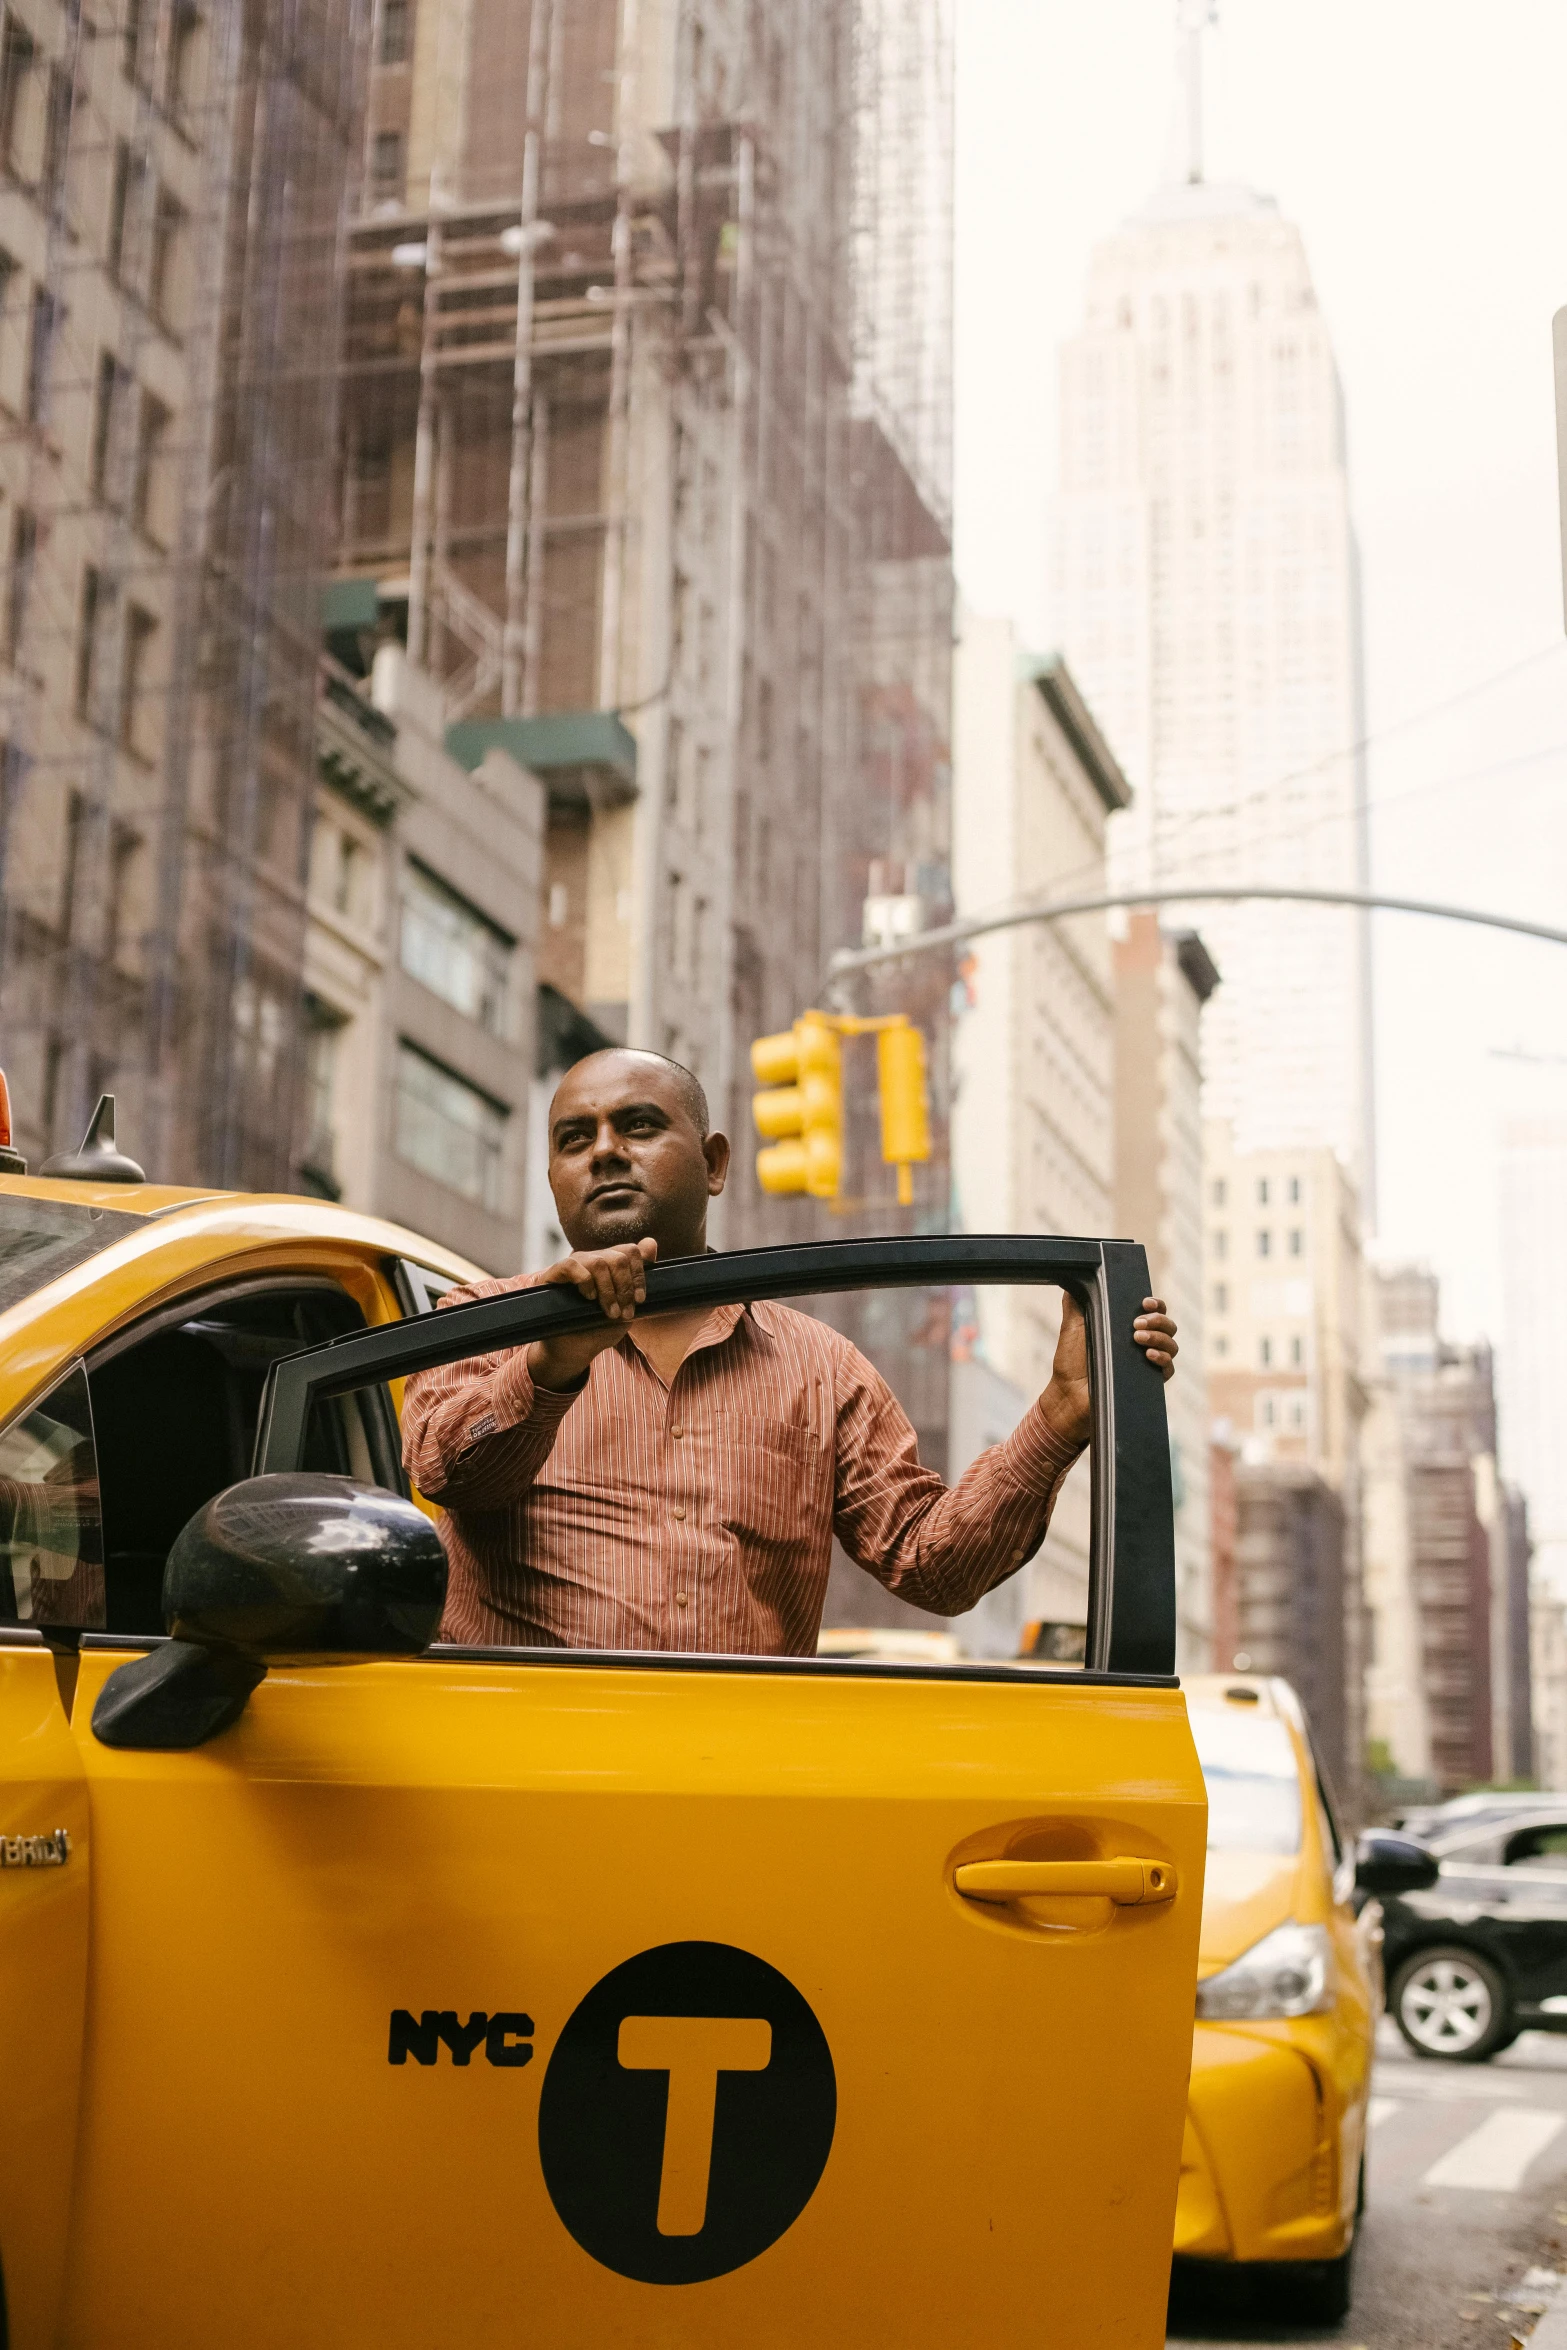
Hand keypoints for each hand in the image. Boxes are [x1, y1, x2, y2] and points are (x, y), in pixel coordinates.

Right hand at [527, 1237, 656, 1390]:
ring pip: (598, 1262)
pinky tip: (589, 1297)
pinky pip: (571, 1265)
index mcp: (610, 1265)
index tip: (640, 1300)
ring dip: (608, 1291)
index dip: (639, 1275)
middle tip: (623, 1313)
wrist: (573, 1350)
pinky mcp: (553, 1274)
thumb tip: (651, 1243)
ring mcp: (574, 1265)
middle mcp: (592, 1260)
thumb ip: (637, 1279)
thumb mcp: (625, 1308)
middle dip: (625, 1288)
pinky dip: (584, 1281)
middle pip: (618, 1257)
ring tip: (609, 1312)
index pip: (630, 1251)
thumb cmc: (599, 1329)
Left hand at [1042, 1293, 1179, 1445]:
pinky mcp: (1148, 1382)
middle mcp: (1142, 1343)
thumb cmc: (1070, 1362)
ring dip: (1160, 1337)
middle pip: (1168, 1325)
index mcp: (1127, 1327)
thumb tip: (1075, 1277)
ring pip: (1172, 1345)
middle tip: (1137, 1322)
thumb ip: (1076, 1302)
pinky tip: (1148, 1355)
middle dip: (1158, 1320)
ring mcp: (1147, 1363)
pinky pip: (1168, 1369)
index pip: (1153, 1311)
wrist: (1068, 1394)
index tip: (1145, 1303)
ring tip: (1138, 1338)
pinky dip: (1163, 1359)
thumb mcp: (1072, 1326)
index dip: (1156, 1304)